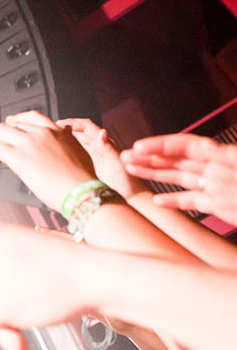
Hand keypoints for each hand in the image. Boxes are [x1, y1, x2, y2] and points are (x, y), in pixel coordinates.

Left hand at [0, 111, 96, 210]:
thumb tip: (64, 141)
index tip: (12, 120)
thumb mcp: (79, 154)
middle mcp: (42, 133)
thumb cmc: (83, 180)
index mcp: (58, 131)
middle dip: (0, 124)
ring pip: (1, 131)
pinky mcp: (18, 156)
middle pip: (14, 123)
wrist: (82, 191)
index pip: (34, 118)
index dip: (19, 118)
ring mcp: (29, 143)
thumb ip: (67, 144)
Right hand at [57, 118, 150, 198]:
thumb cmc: (128, 182)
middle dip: (65, 130)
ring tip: (52, 143)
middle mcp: (100, 148)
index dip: (73, 123)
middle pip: (80, 133)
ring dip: (65, 141)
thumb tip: (101, 132)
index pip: (87, 126)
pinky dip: (68, 153)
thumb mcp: (117, 164)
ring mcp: (95, 157)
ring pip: (77, 143)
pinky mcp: (91, 167)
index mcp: (106, 143)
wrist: (132, 198)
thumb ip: (108, 148)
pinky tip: (59, 157)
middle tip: (50, 132)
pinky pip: (77, 155)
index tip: (59, 123)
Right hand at [121, 134, 236, 223]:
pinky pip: (188, 201)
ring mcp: (212, 187)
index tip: (138, 147)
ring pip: (177, 177)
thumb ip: (224, 155)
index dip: (160, 145)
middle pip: (174, 160)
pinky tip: (155, 200)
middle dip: (148, 157)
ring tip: (130, 169)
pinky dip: (171, 200)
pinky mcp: (214, 205)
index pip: (183, 146)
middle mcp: (212, 169)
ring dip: (153, 173)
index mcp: (219, 156)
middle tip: (125, 157)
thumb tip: (202, 144)